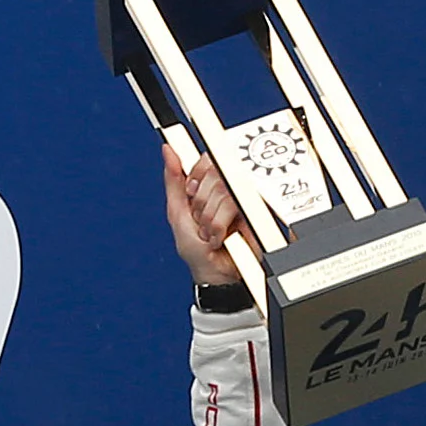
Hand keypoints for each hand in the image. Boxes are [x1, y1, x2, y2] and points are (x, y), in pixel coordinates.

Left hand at [162, 145, 254, 287]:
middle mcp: (228, 188)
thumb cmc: (197, 249)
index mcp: (210, 184)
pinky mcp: (256, 211)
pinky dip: (219, 225)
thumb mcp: (177, 213)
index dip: (195, 176)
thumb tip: (168, 150)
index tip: (191, 194)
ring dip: (210, 218)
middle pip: (213, 172)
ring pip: (222, 189)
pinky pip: (234, 204)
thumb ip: (173, 180)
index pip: (206, 159)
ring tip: (212, 232)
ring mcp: (244, 198)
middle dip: (201, 204)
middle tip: (202, 221)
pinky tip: (221, 236)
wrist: (216, 274)